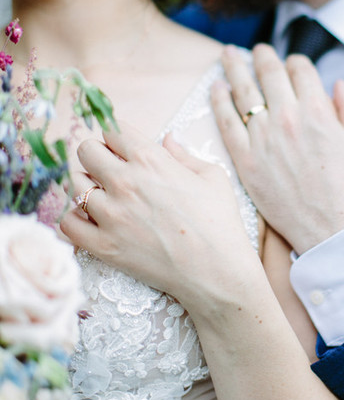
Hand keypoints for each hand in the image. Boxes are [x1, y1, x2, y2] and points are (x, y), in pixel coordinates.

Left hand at [61, 122, 259, 314]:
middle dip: (97, 155)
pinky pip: (67, 223)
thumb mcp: (211, 176)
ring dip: (88, 187)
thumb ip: (183, 154)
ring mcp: (110, 214)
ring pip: (75, 185)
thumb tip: (168, 138)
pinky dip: (76, 220)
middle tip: (110, 170)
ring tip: (105, 197)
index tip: (124, 149)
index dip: (118, 137)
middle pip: (86, 150)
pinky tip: (93, 222)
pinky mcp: (103, 245)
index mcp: (150, 159)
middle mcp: (124, 182)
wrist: (217, 271)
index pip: (112, 129)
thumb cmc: (220, 222)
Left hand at [211, 44, 343, 253]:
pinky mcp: (245, 160)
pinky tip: (215, 88)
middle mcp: (287, 118)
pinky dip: (218, 102)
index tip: (291, 65)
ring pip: (243, 92)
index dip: (295, 62)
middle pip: (268, 73)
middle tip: (256, 50)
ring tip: (227, 55)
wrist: (330, 228)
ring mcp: (263, 139)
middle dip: (262, 56)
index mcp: (317, 111)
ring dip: (234, 68)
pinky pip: (226, 123)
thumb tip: (337, 84)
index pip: (299, 70)